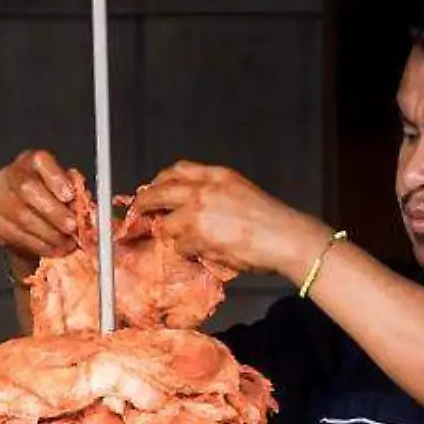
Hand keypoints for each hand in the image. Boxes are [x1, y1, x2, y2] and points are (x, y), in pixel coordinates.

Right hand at [0, 149, 78, 264]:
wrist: (28, 219)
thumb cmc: (51, 201)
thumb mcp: (68, 191)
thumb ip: (77, 194)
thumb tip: (86, 204)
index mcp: (33, 161)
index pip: (41, 160)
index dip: (56, 178)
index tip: (70, 196)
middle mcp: (12, 174)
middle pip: (28, 189)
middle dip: (54, 212)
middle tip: (71, 227)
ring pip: (22, 216)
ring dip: (49, 234)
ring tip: (66, 243)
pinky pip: (16, 235)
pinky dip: (39, 245)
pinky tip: (53, 248)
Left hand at [133, 162, 330, 280]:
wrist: (285, 237)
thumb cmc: (269, 221)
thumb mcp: (239, 191)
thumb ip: (213, 193)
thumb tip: (187, 204)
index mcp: (216, 175)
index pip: (177, 170)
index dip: (160, 181)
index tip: (153, 190)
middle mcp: (203, 189)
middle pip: (158, 192)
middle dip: (144, 204)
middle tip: (139, 213)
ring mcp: (197, 212)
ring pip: (166, 224)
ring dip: (171, 236)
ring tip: (185, 242)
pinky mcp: (196, 236)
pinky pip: (179, 247)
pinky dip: (186, 253)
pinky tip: (200, 253)